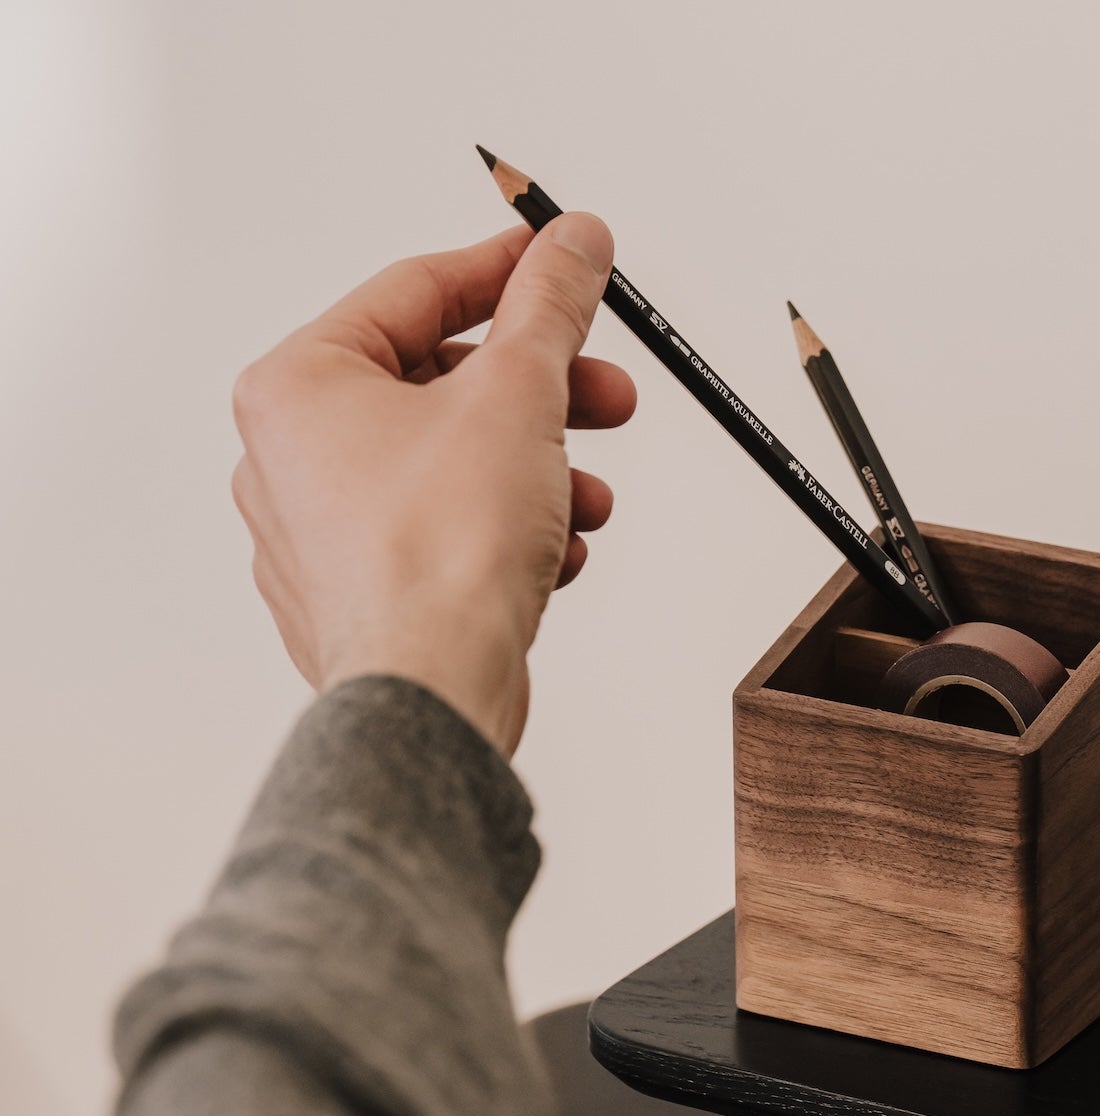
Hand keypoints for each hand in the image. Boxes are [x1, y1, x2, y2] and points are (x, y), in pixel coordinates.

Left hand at [230, 215, 633, 756]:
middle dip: (542, 394)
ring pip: (452, 465)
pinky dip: (509, 531)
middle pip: (439, 386)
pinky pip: (446, 533)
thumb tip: (575, 240)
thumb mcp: (520, 391)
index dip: (505, 270)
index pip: (414, 293)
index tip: (565, 260)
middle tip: (609, 392)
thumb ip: (551, 304)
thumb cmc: (439, 554)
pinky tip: (558, 552)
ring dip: (538, 470)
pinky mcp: (362, 594)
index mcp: (297, 385)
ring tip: (593, 495)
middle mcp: (290, 456)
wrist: (432, 690)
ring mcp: (320, 533)